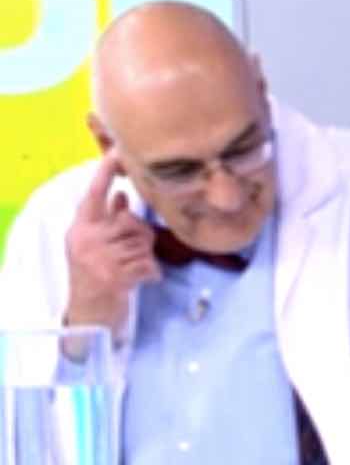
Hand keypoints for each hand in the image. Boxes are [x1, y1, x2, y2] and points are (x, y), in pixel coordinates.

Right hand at [64, 154, 158, 329]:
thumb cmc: (97, 273)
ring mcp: (99, 258)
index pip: (94, 195)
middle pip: (131, 222)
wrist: (89, 312)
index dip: (106, 174)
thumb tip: (124, 195)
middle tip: (137, 250)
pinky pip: (149, 265)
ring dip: (147, 256)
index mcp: (80, 227)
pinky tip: (143, 280)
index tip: (117, 153)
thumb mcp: (95, 244)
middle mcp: (86, 239)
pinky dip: (153, 274)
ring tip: (134, 267)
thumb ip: (108, 220)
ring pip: (143, 243)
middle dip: (142, 235)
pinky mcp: (115, 277)